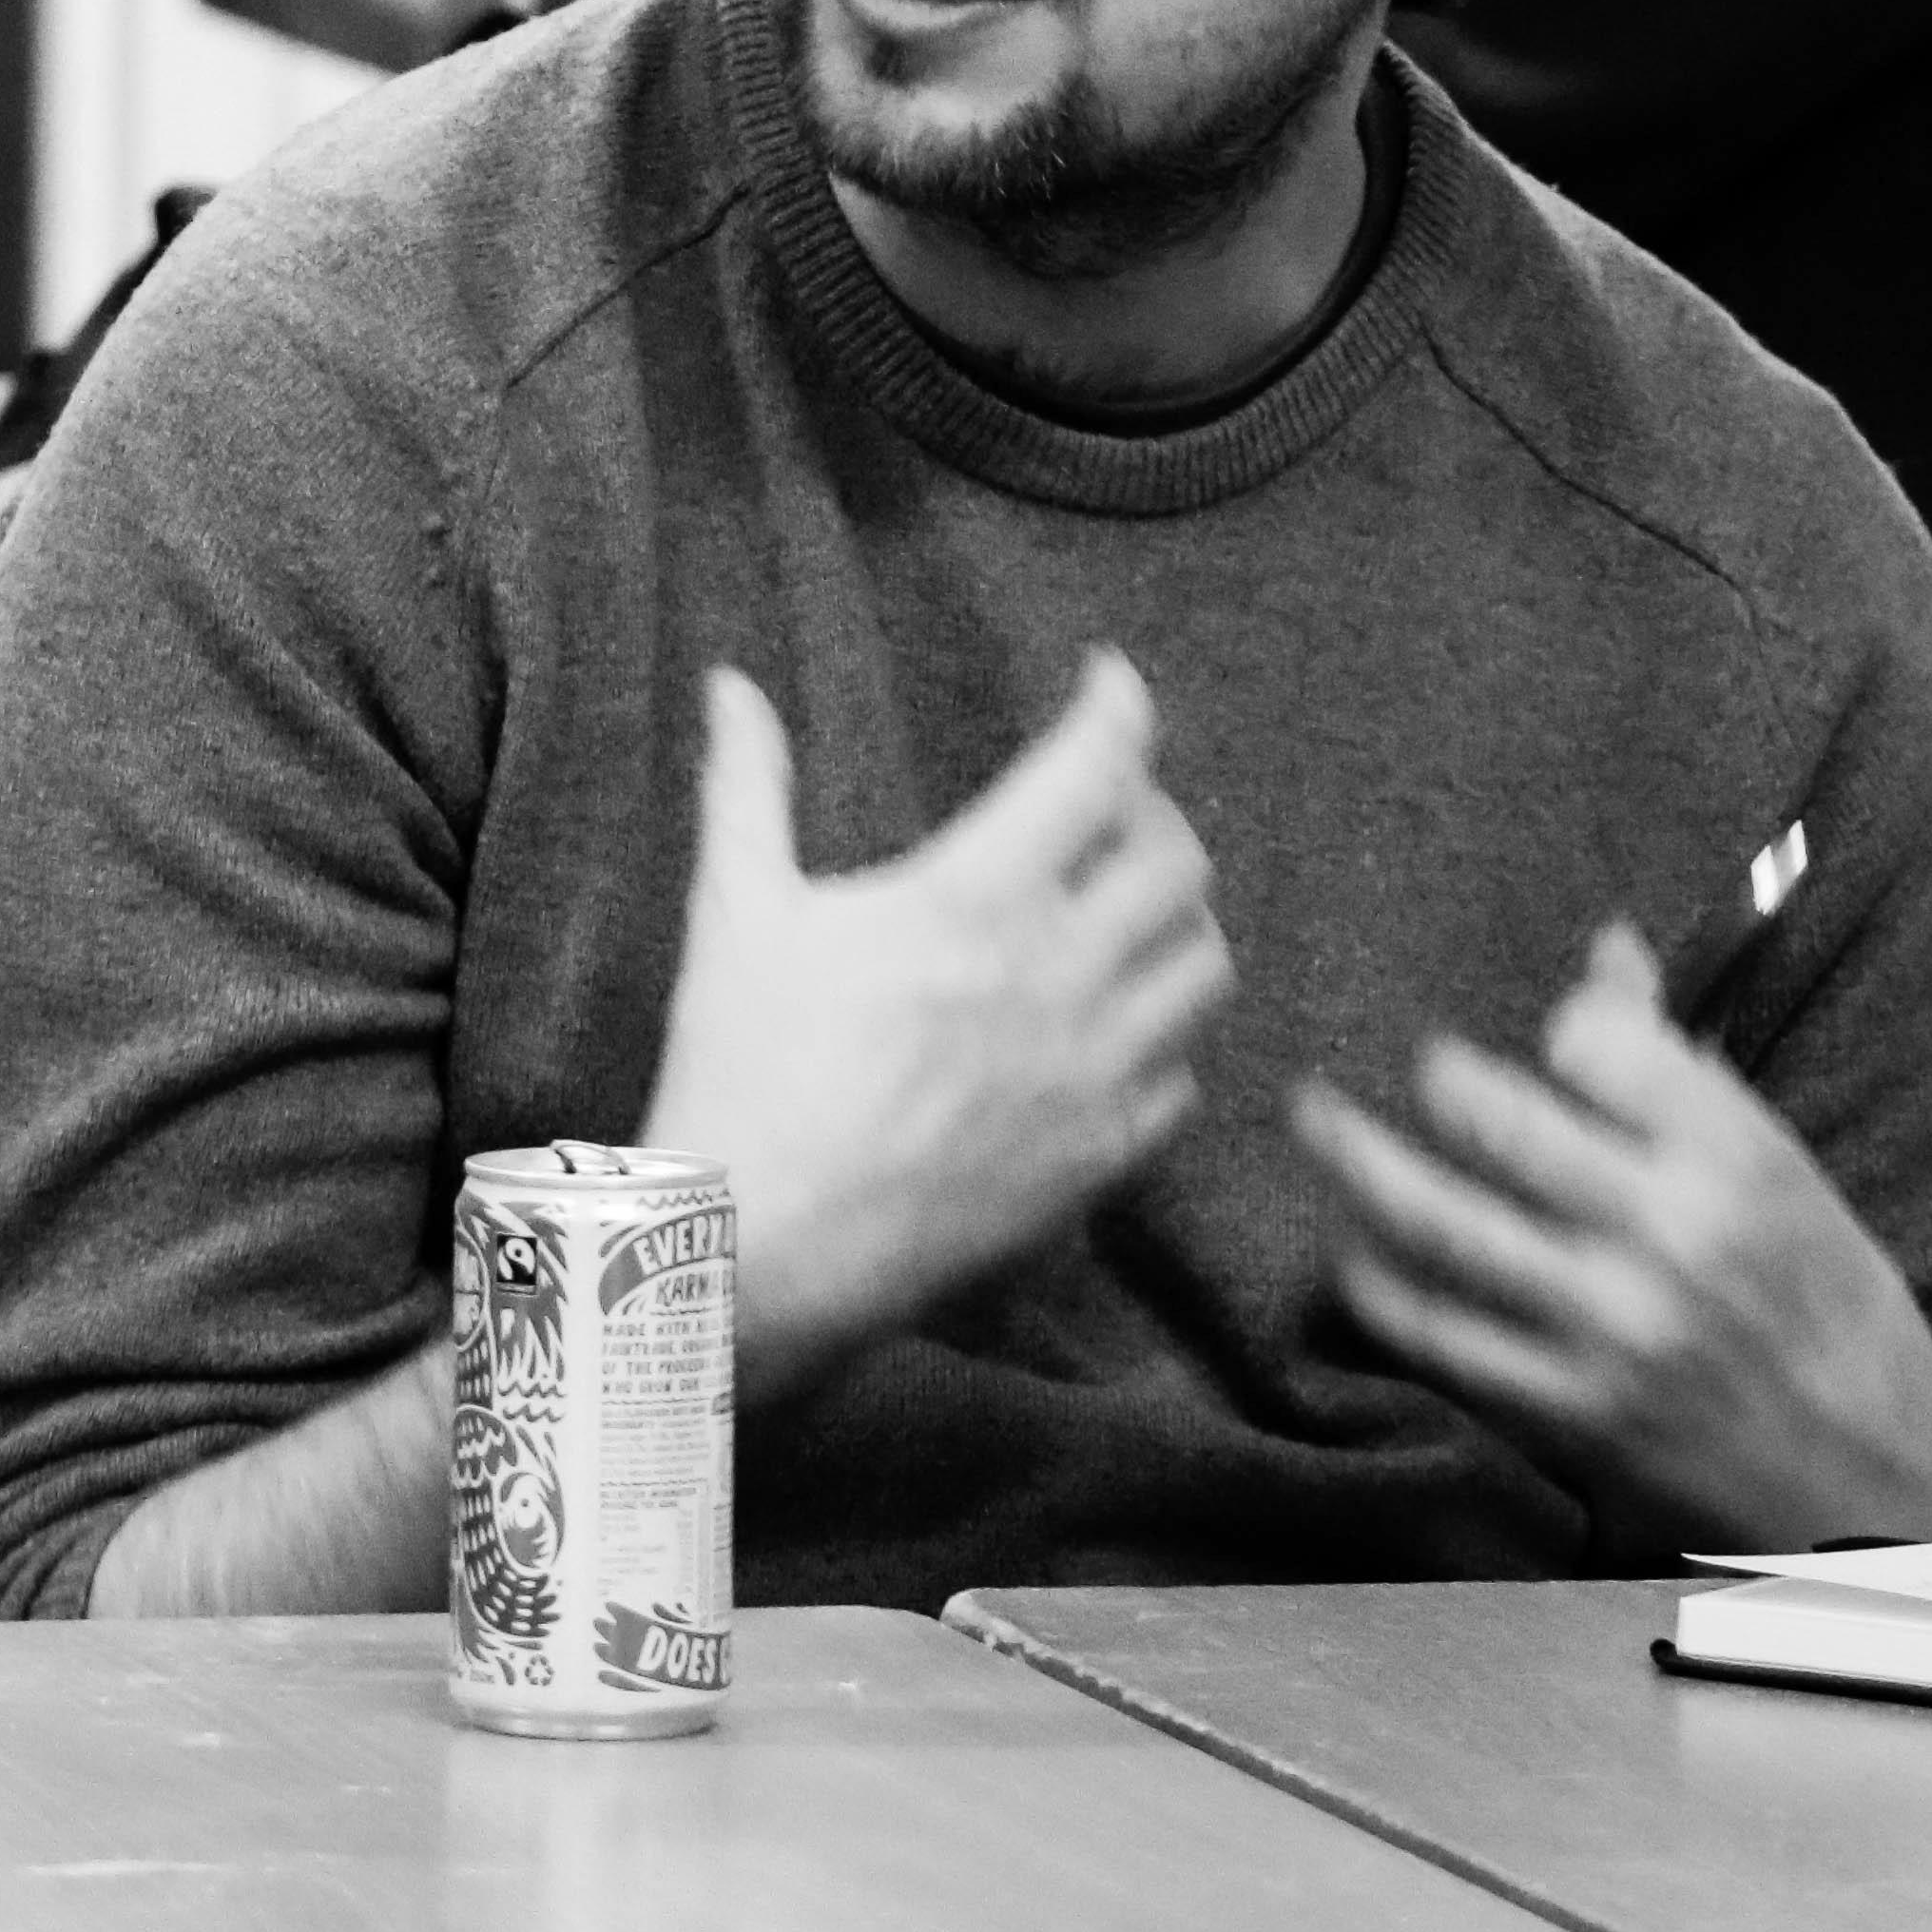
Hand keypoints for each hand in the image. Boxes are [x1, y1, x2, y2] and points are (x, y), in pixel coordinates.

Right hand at [637, 651, 1232, 1402]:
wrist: (760, 1248)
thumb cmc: (743, 1071)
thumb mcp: (737, 911)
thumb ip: (748, 787)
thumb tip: (730, 688)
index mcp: (975, 900)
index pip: (1096, 768)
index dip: (1118, 706)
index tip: (1108, 683)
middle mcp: (1059, 978)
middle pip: (1178, 861)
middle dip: (1150, 816)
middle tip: (1104, 814)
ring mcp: (1090, 1076)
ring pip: (1201, 968)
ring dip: (1171, 925)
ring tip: (1121, 918)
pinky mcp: (1097, 1161)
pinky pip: (1179, 1082)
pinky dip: (1157, 1043)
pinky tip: (1105, 1034)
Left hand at [1290, 920, 1931, 1553]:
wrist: (1878, 1483)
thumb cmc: (1828, 1308)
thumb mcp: (1781, 1173)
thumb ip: (1677, 1070)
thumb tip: (1605, 948)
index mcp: (1735, 1161)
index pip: (1597, 1043)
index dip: (1558, 1023)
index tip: (1545, 1038)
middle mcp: (1669, 1238)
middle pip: (1494, 1122)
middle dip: (1431, 1078)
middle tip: (1403, 1062)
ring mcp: (1612, 1330)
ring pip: (1441, 1226)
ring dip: (1357, 1163)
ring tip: (1314, 1120)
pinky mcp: (1572, 1413)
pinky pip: (1440, 1336)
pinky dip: (1379, 1287)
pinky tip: (1352, 1254)